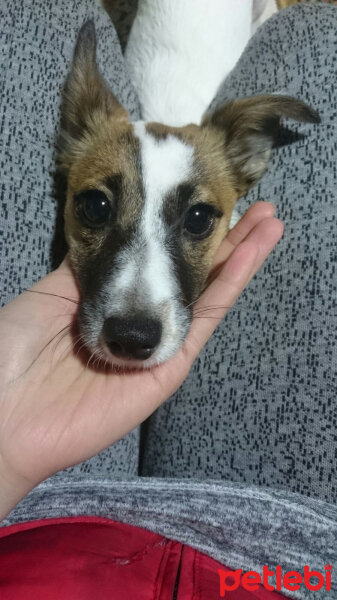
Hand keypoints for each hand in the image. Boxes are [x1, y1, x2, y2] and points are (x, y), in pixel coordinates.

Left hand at [0, 202, 282, 518]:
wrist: (8, 409)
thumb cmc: (16, 348)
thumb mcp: (54, 292)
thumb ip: (92, 265)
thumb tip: (117, 229)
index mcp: (112, 298)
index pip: (157, 255)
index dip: (182, 226)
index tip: (203, 197)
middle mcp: (140, 317)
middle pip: (191, 272)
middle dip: (224, 237)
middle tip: (256, 204)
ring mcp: (158, 341)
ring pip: (209, 291)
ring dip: (240, 253)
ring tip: (270, 219)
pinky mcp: (170, 364)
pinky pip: (206, 317)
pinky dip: (233, 281)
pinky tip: (253, 250)